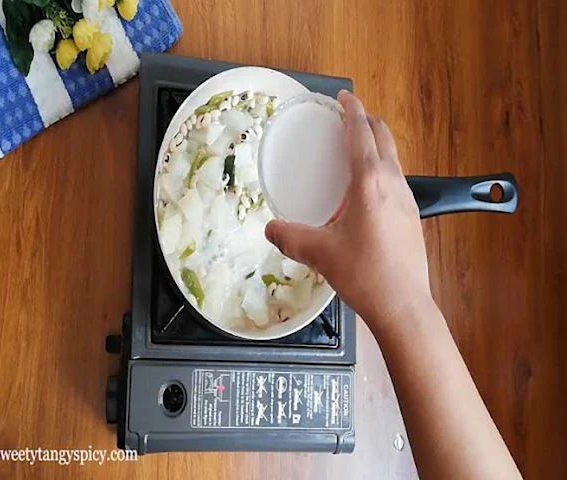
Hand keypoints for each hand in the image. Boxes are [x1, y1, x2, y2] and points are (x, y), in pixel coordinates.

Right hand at [265, 91, 431, 331]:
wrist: (403, 305)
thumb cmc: (363, 274)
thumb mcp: (318, 253)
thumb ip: (289, 237)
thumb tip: (270, 230)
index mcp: (369, 182)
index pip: (361, 133)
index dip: (352, 110)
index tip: (343, 96)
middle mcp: (393, 183)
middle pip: (384, 137)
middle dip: (367, 121)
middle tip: (346, 119)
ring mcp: (408, 199)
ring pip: (393, 158)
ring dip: (376, 145)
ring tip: (354, 152)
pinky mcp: (412, 216)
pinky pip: (396, 179)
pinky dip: (381, 169)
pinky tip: (365, 192)